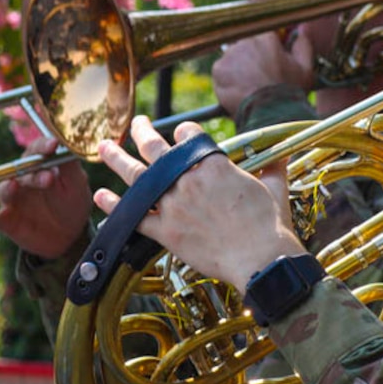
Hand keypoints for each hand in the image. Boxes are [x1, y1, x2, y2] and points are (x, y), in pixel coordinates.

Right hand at [0, 136, 91, 258]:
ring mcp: (12, 199)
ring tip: (12, 186)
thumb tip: (65, 145)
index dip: (44, 146)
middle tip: (48, 179)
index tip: (53, 145)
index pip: (38, 149)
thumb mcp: (76, 184)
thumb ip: (69, 166)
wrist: (67, 236)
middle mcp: (22, 179)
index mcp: (40, 165)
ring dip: (8, 189)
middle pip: (21, 169)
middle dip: (34, 174)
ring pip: (5, 190)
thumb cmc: (70, 202)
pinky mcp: (5, 220)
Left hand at [92, 116, 304, 291]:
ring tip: (105, 147)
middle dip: (142, 132)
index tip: (182, 136)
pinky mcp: (165, 231)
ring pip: (136, 176)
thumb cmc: (270, 225)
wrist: (261, 259)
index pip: (189, 136)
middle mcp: (188, 179)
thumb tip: (280, 159)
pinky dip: (114, 206)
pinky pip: (133, 216)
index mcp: (214, 165)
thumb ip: (272, 169)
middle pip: (155, 148)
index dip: (185, 133)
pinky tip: (102, 196)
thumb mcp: (274, 188)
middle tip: (136, 124)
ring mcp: (173, 205)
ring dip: (117, 159)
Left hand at [212, 31, 313, 115]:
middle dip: (250, 59)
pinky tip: (239, 92)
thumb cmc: (290, 92)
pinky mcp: (218, 69)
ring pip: (232, 59)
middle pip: (245, 46)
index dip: (265, 49)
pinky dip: (227, 81)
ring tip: (249, 87)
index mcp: (267, 37)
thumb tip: (300, 31)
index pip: (262, 36)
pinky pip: (221, 73)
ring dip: (238, 70)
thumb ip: (302, 44)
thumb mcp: (306, 68)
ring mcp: (230, 54)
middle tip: (258, 77)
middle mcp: (246, 40)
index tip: (268, 61)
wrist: (270, 114)